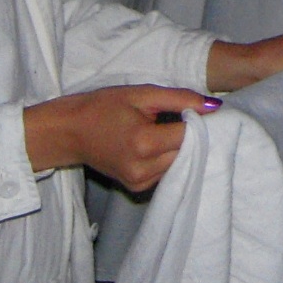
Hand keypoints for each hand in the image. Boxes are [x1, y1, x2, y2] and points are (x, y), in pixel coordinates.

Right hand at [22, 85, 218, 190]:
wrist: (69, 132)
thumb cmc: (102, 107)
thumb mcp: (140, 94)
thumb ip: (179, 99)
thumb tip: (214, 107)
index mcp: (144, 142)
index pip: (190, 135)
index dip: (202, 122)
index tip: (205, 112)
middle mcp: (143, 168)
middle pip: (188, 153)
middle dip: (193, 136)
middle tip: (188, 117)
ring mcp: (139, 182)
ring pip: (179, 165)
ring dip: (181, 148)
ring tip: (168, 129)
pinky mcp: (136, 188)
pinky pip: (166, 172)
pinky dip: (168, 158)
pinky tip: (157, 144)